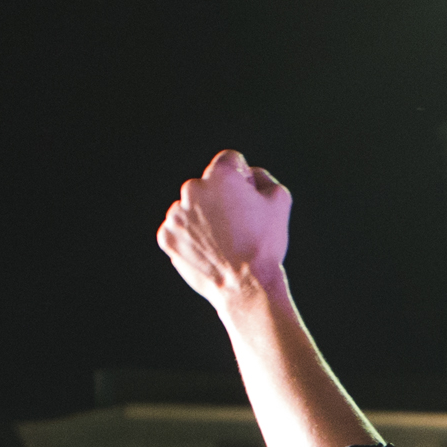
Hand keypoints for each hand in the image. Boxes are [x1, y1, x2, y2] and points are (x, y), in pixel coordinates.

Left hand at [159, 150, 292, 310]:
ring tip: (224, 242)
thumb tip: (249, 176)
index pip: (231, 161)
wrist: (245, 285)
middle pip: (208, 185)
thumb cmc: (265, 244)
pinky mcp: (166, 237)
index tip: (249, 200)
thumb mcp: (280, 201)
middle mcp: (192, 189)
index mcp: (220, 176)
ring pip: (192, 207)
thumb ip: (264, 178)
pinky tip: (210, 251)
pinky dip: (191, 237)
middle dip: (221, 198)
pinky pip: (180, 230)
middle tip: (239, 226)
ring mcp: (176, 214)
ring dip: (204, 218)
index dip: (244, 178)